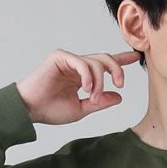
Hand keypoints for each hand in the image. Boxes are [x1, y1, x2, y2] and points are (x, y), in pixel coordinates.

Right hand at [15, 49, 140, 125]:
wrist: (30, 110)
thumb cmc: (50, 110)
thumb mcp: (81, 109)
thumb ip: (100, 102)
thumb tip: (119, 96)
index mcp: (82, 76)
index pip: (104, 65)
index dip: (120, 60)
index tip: (136, 57)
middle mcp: (77, 65)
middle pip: (104, 59)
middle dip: (117, 69)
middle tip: (120, 84)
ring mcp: (68, 59)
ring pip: (95, 62)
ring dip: (99, 81)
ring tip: (93, 97)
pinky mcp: (59, 57)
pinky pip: (81, 62)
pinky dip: (88, 76)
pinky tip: (86, 89)